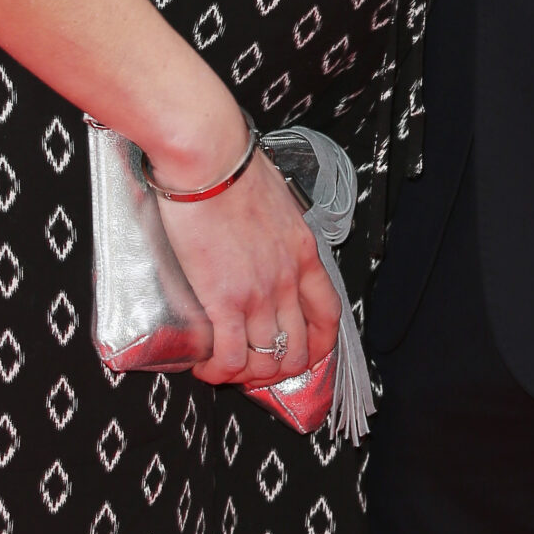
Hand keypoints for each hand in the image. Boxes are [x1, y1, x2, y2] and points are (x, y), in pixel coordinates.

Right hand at [160, 152, 341, 388]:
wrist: (210, 158)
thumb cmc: (234, 166)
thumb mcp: (275, 200)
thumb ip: (276, 227)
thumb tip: (260, 233)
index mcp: (303, 253)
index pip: (328, 314)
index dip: (320, 345)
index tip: (306, 354)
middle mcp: (288, 279)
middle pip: (299, 347)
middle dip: (278, 368)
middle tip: (253, 366)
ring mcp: (260, 293)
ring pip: (268, 360)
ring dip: (248, 375)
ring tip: (226, 369)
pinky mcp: (225, 300)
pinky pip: (231, 357)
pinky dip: (220, 372)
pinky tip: (205, 368)